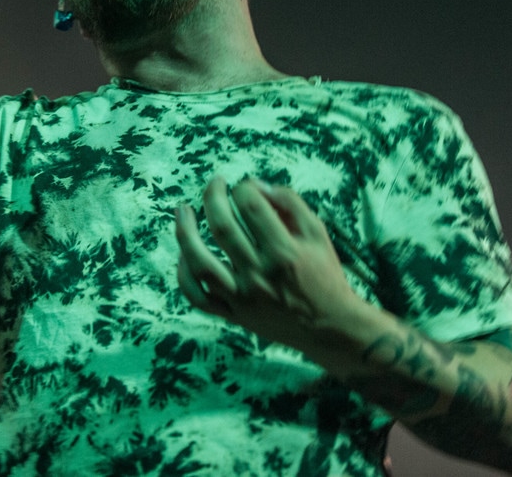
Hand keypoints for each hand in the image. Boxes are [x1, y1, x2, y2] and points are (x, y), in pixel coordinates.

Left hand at [175, 177, 364, 352]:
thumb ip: (291, 203)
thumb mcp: (318, 233)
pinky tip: (183, 255)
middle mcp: (260, 274)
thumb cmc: (324, 275)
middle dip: (213, 197)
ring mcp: (243, 297)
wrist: (329, 327)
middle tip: (215, 184)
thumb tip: (258, 186)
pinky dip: (184, 277)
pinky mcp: (234, 315)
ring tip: (182, 210)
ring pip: (200, 263)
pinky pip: (199, 297)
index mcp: (285, 251)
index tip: (245, 186)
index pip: (251, 206)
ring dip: (185, 232)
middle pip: (222, 227)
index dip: (244, 187)